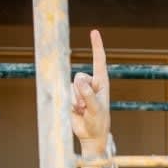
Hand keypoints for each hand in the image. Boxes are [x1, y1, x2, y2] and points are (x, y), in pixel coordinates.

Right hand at [70, 28, 110, 151]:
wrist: (91, 135)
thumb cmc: (98, 122)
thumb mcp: (95, 109)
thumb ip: (88, 95)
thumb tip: (79, 80)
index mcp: (102, 82)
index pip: (99, 60)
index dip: (96, 46)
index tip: (94, 32)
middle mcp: (91, 83)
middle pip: (79, 76)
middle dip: (79, 92)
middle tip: (85, 106)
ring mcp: (80, 89)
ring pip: (71, 85)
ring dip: (75, 100)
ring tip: (82, 110)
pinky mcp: (71, 96)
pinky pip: (65, 93)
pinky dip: (70, 103)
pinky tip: (77, 111)